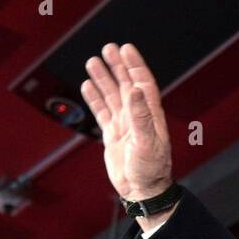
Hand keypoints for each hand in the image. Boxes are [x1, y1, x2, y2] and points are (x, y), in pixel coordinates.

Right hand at [80, 43, 175, 227]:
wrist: (142, 191)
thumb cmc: (151, 169)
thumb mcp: (147, 141)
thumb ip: (140, 115)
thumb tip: (135, 89)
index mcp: (150, 114)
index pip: (142, 83)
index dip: (134, 65)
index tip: (126, 49)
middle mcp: (137, 116)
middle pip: (126, 84)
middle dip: (117, 66)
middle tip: (108, 48)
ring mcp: (125, 125)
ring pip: (112, 96)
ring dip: (104, 79)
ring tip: (93, 62)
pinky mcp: (113, 135)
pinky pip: (102, 112)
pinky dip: (95, 99)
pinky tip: (87, 86)